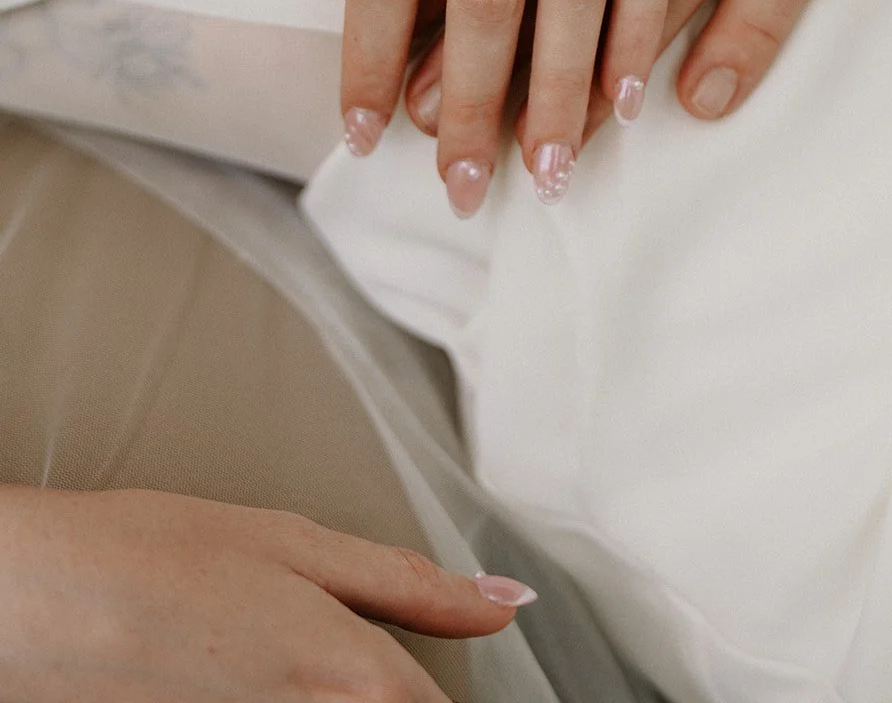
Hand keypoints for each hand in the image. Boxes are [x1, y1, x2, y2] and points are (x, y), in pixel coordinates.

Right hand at [0, 485, 529, 701]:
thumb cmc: (154, 555)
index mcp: (352, 677)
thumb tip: (505, 602)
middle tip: (322, 640)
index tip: (449, 664)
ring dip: (345, 694)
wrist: (35, 604)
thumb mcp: (295, 543)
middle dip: (394, 691)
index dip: (446, 688)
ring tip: (278, 652)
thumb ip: (411, 584)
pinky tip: (249, 674)